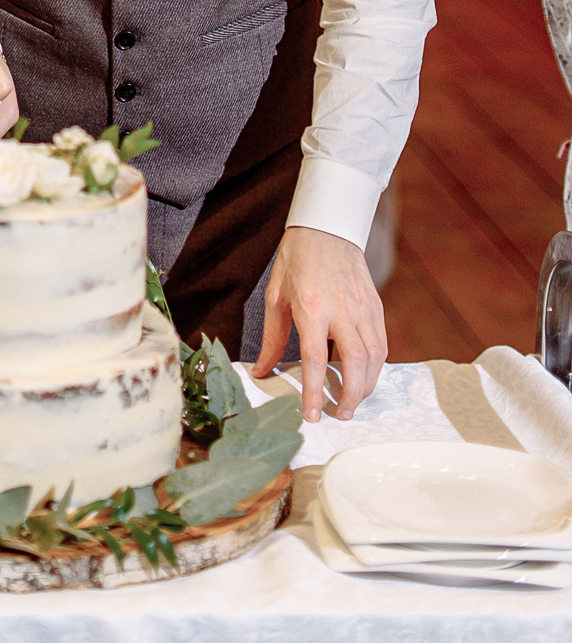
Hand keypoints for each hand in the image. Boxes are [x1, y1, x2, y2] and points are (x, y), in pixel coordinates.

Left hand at [252, 226, 386, 422]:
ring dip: (366, 386)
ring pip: (375, 357)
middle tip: (339, 415)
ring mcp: (363, 308)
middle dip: (350, 396)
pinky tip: (364, 376)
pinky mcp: (376, 306)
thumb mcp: (276, 296)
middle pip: (355, 364)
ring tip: (351, 401)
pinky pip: (381, 343)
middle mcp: (342, 310)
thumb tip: (261, 371)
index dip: (314, 391)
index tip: (312, 415)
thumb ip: (272, 338)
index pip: (316, 359)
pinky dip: (376, 366)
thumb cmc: (297, 260)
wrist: (327, 227)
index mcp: (312, 307)